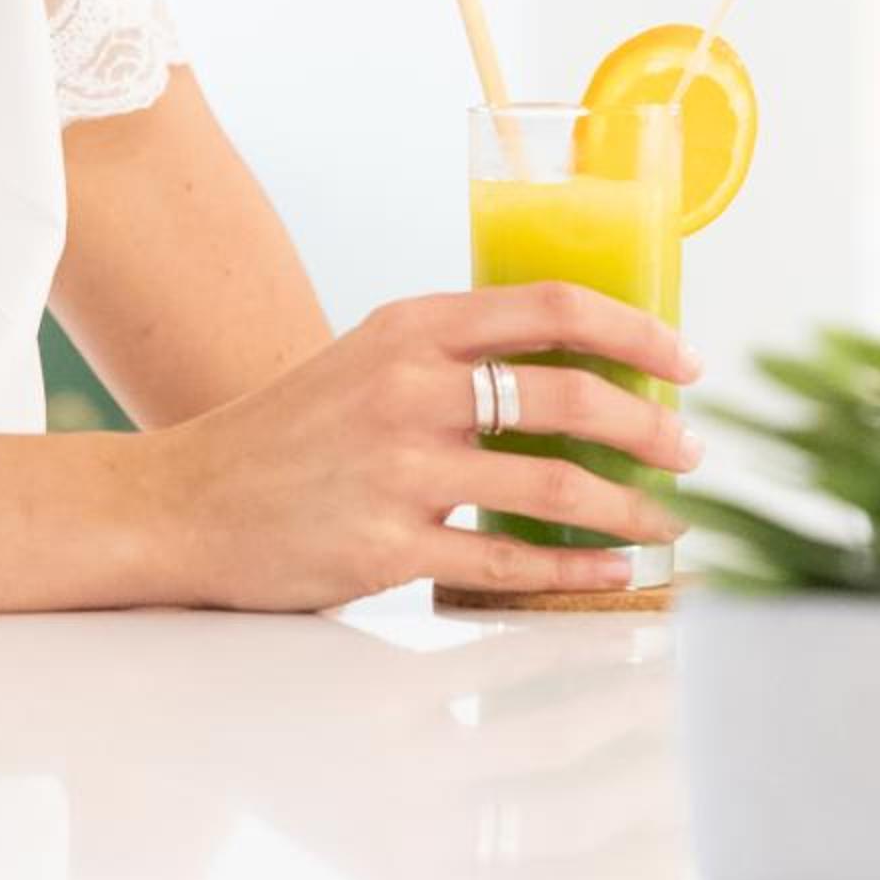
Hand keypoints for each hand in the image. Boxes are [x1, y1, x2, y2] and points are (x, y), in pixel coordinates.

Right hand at [138, 284, 703, 608]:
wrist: (187, 501)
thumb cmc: (288, 433)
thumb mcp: (367, 359)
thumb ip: (454, 357)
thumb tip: (572, 371)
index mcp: (410, 327)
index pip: (551, 308)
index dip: (636, 331)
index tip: (687, 361)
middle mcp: (408, 388)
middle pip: (569, 396)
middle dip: (652, 427)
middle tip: (691, 450)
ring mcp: (399, 469)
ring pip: (554, 485)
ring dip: (631, 505)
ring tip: (667, 518)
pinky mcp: (388, 547)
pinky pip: (510, 560)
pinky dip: (578, 568)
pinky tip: (613, 572)